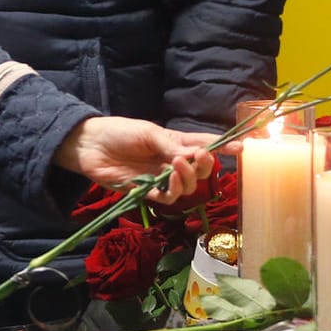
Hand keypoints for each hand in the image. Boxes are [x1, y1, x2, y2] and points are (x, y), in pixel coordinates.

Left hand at [52, 118, 217, 203]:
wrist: (89, 144)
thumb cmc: (119, 132)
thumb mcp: (148, 133)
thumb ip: (171, 146)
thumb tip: (193, 157)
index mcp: (175, 143)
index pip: (204, 145)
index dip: (223, 148)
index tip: (242, 148)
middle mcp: (171, 162)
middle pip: (200, 171)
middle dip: (204, 166)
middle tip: (199, 156)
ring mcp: (160, 178)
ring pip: (186, 188)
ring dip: (187, 178)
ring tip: (177, 165)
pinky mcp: (145, 192)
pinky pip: (166, 199)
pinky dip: (171, 192)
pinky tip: (167, 181)